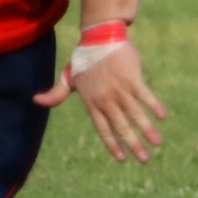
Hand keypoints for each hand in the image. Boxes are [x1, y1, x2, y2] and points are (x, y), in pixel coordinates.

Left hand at [34, 40, 168, 162]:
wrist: (98, 37)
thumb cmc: (84, 58)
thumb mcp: (69, 78)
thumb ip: (56, 94)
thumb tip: (35, 101)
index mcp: (92, 103)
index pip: (104, 130)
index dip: (112, 145)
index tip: (122, 159)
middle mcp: (107, 100)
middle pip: (121, 127)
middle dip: (133, 145)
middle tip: (144, 160)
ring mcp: (120, 90)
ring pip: (135, 115)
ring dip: (147, 130)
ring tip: (157, 144)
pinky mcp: (133, 78)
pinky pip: (145, 95)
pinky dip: (154, 106)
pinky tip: (162, 117)